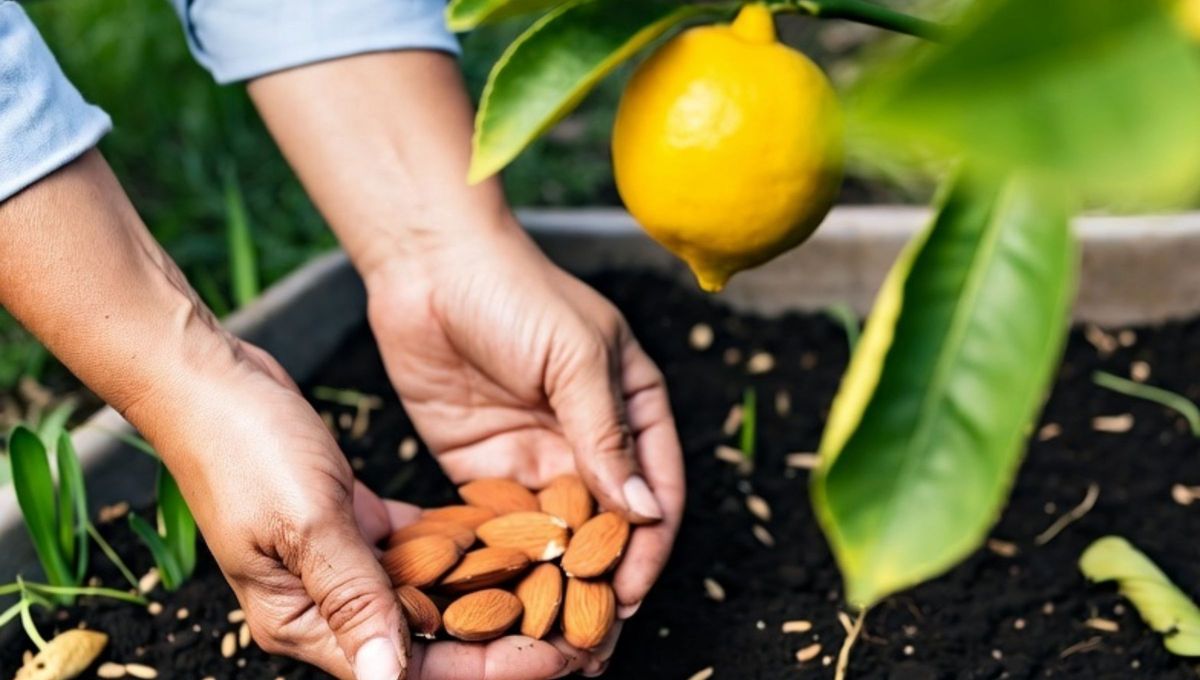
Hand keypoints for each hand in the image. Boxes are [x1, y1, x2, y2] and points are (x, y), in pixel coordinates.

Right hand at [126, 339, 570, 679]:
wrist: (208, 378)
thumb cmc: (242, 446)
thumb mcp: (305, 522)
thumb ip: (353, 598)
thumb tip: (389, 676)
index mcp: (304, 624)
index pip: (411, 671)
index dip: (490, 668)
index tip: (560, 652)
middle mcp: (327, 606)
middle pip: (431, 644)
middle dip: (505, 639)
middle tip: (581, 625)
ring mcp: (343, 566)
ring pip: (433, 599)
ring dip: (494, 597)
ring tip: (562, 588)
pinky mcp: (356, 527)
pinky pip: (422, 552)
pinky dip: (466, 551)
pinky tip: (518, 542)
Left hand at [365, 222, 685, 674]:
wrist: (426, 265)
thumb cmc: (515, 291)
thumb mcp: (576, 356)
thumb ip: (606, 435)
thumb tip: (644, 514)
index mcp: (633, 408)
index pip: (654, 491)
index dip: (647, 547)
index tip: (631, 593)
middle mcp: (590, 440)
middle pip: (607, 527)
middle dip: (602, 582)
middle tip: (589, 639)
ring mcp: (536, 456)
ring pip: (555, 537)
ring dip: (553, 586)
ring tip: (546, 638)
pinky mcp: (482, 468)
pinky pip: (499, 527)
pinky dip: (502, 564)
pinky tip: (497, 602)